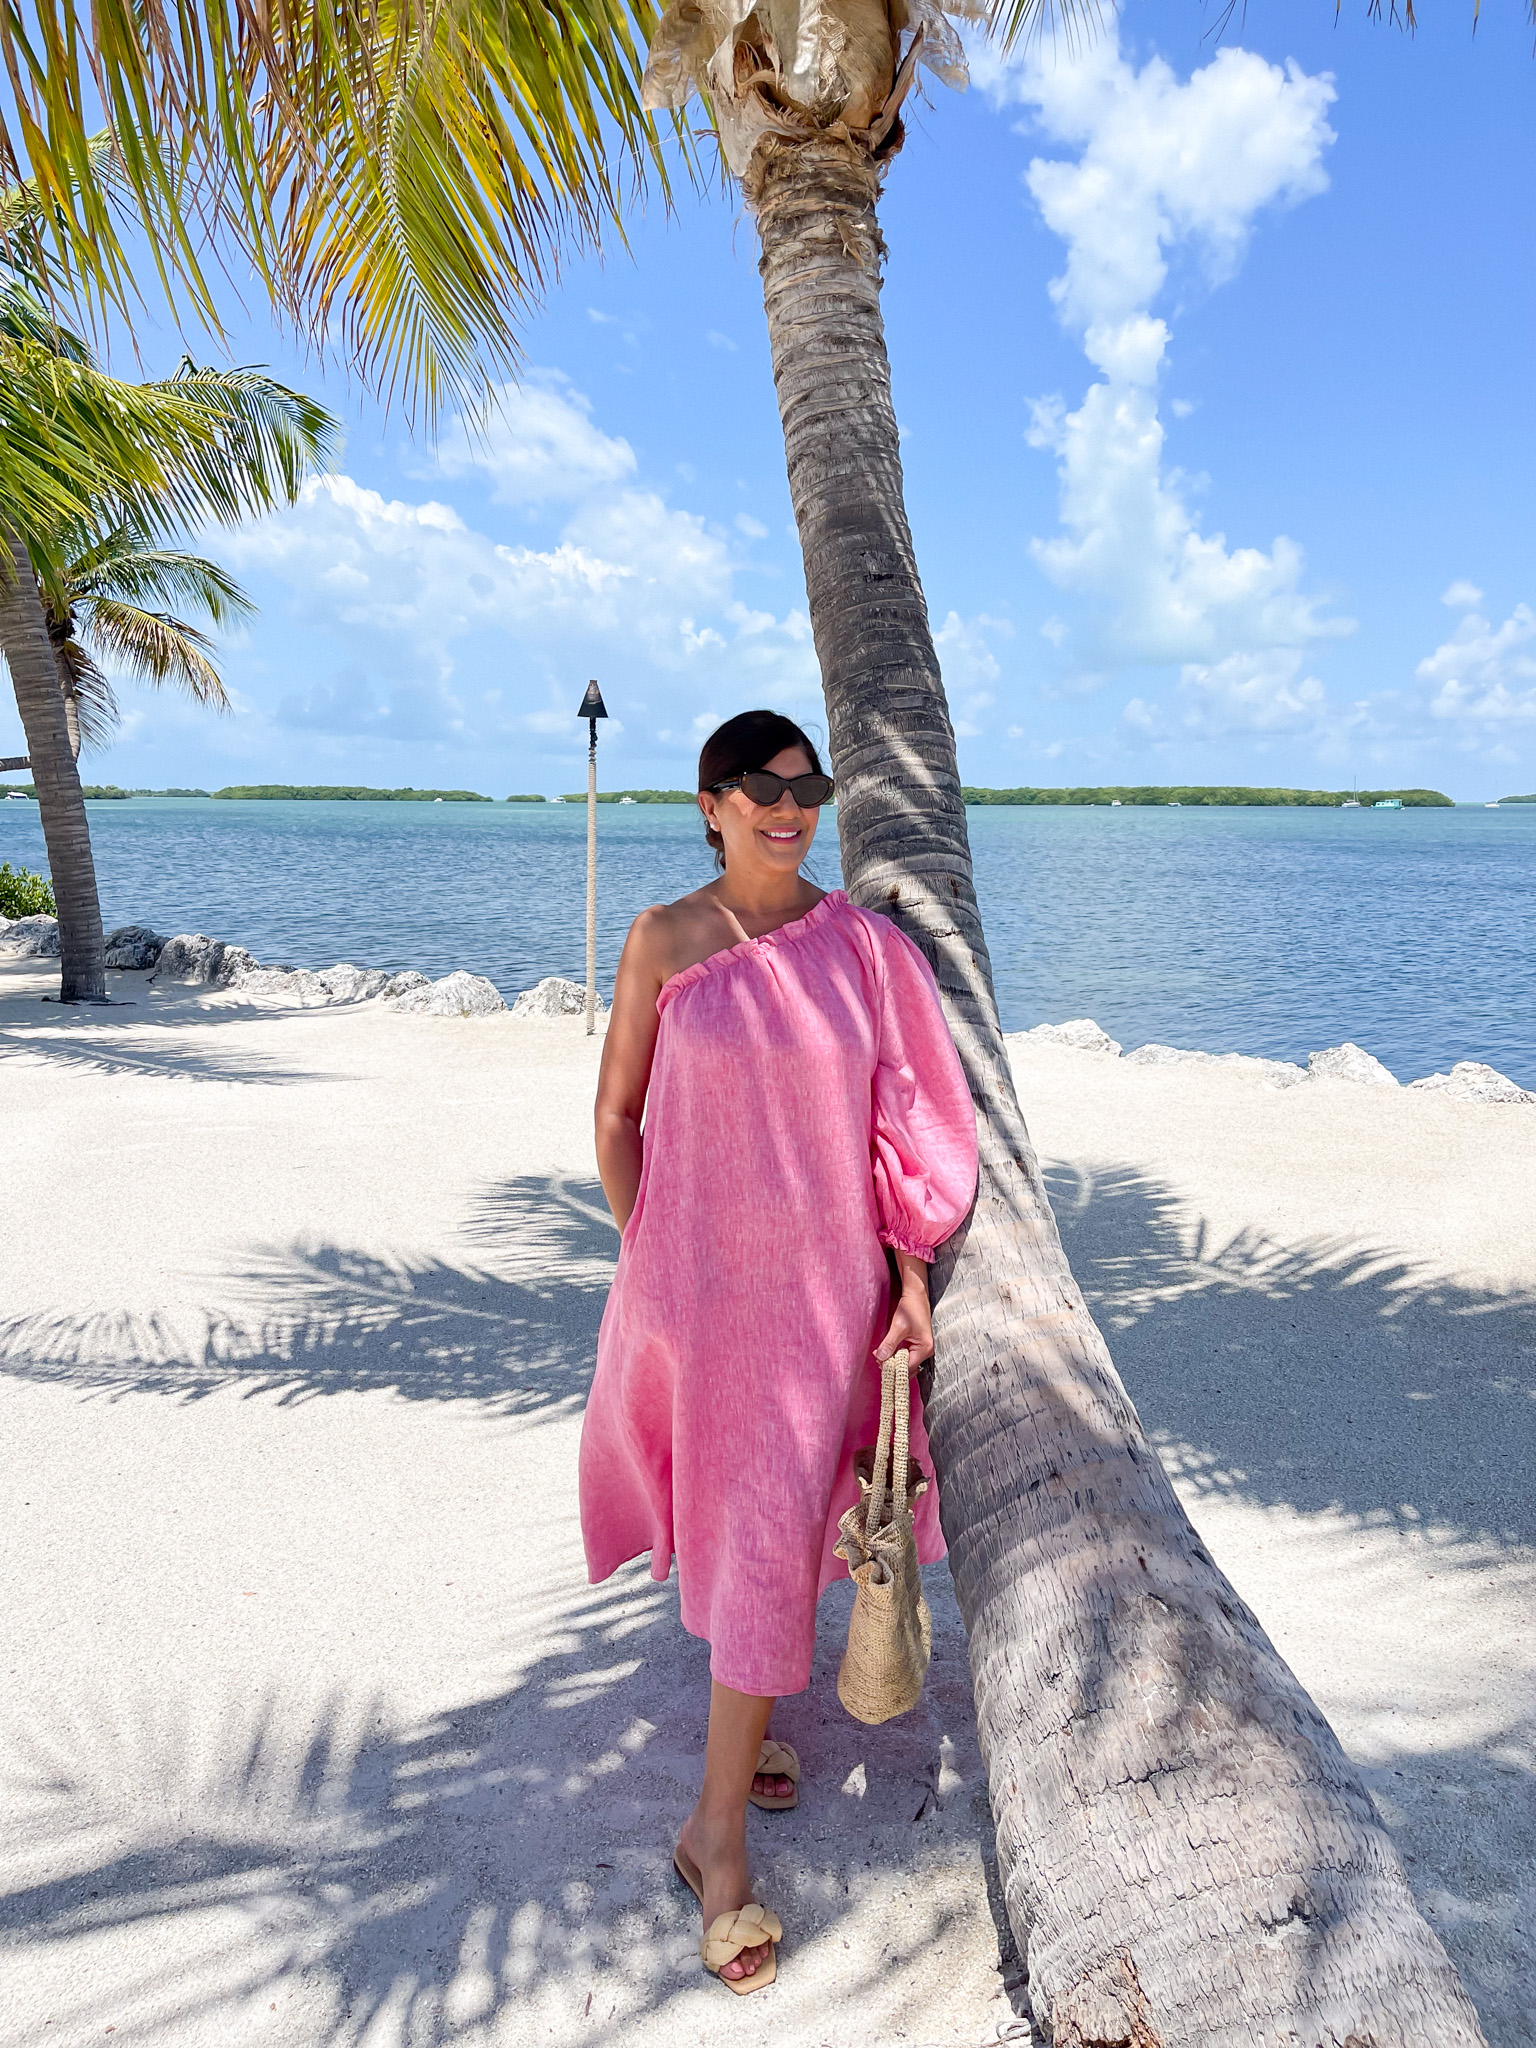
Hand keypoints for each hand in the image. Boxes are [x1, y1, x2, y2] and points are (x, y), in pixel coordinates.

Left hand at [875, 1252, 931, 1372]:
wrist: (915, 1294)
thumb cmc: (910, 1308)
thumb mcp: (898, 1326)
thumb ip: (889, 1343)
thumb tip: (880, 1358)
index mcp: (924, 1348)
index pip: (907, 1367)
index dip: (893, 1367)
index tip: (879, 1364)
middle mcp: (927, 1350)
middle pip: (908, 1367)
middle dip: (893, 1365)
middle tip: (878, 1360)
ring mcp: (923, 1347)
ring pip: (907, 1362)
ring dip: (894, 1361)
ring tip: (881, 1356)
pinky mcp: (919, 1343)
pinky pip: (908, 1355)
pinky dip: (898, 1355)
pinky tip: (888, 1352)